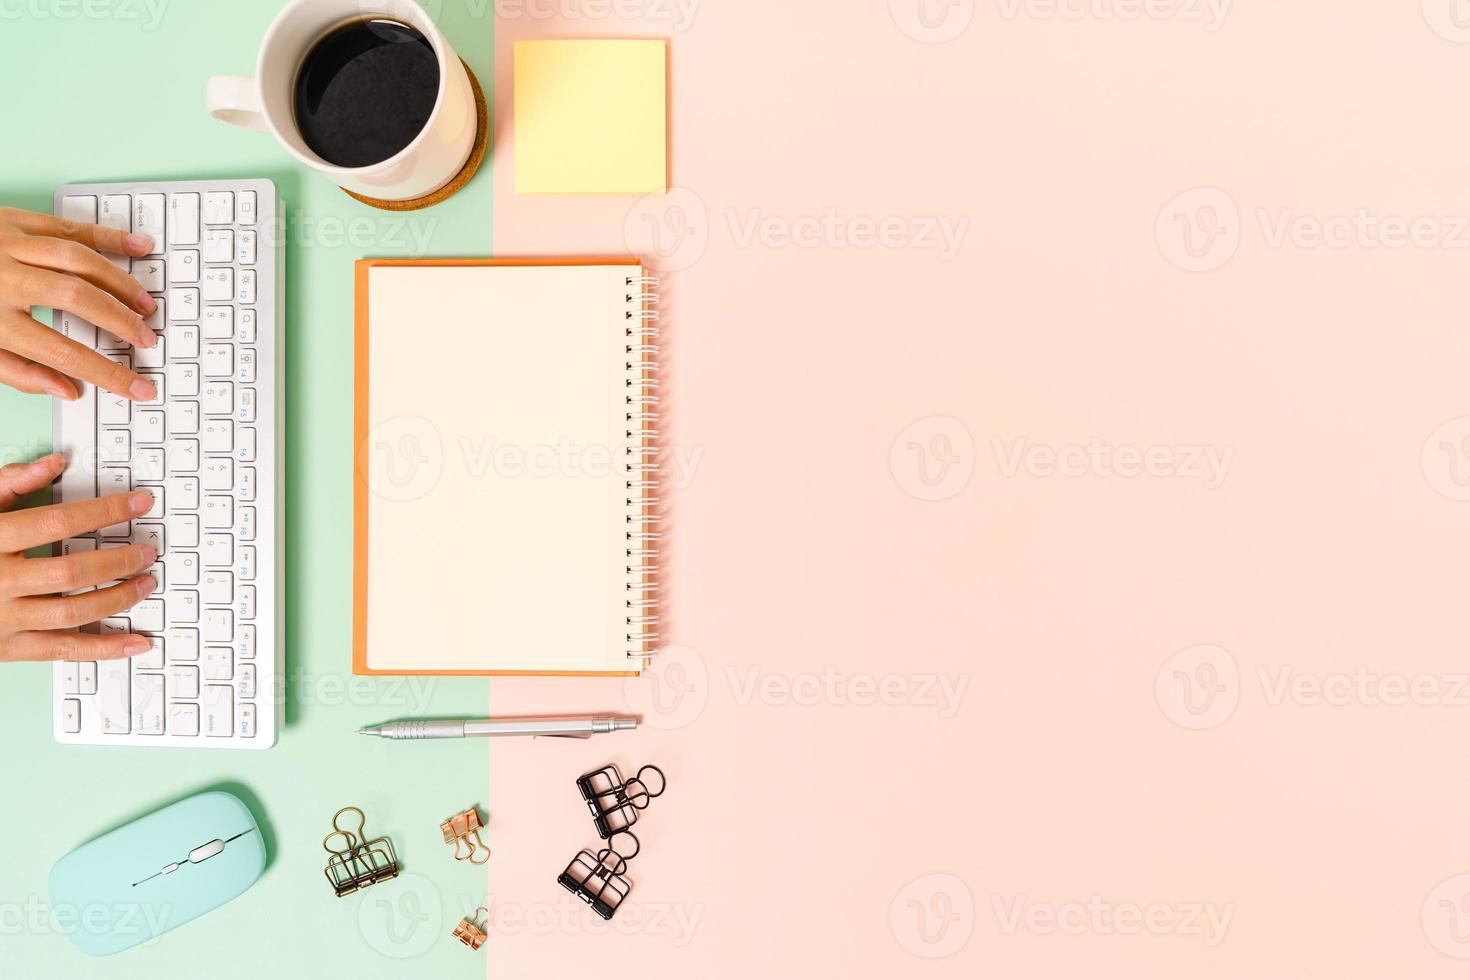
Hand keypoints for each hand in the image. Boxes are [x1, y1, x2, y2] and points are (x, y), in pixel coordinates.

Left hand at [0, 205, 157, 401]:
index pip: (61, 354)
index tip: (138, 387)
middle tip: (146, 340)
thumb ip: (17, 373)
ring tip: (145, 305)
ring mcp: (8, 245)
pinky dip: (108, 236)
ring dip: (119, 283)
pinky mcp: (13, 220)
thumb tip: (66, 390)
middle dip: (120, 323)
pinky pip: (69, 225)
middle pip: (77, 299)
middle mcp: (2, 279)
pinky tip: (137, 247)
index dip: (107, 374)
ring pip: (79, 260)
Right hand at [0, 453, 156, 662]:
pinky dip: (104, 649)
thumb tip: (56, 462)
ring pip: (71, 613)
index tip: (139, 503)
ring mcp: (2, 619)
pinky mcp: (8, 648)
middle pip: (69, 572)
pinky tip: (136, 642)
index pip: (56, 522)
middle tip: (148, 551)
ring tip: (147, 583)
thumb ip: (11, 483)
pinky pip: (63, 651)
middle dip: (117, 560)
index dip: (104, 511)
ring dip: (118, 598)